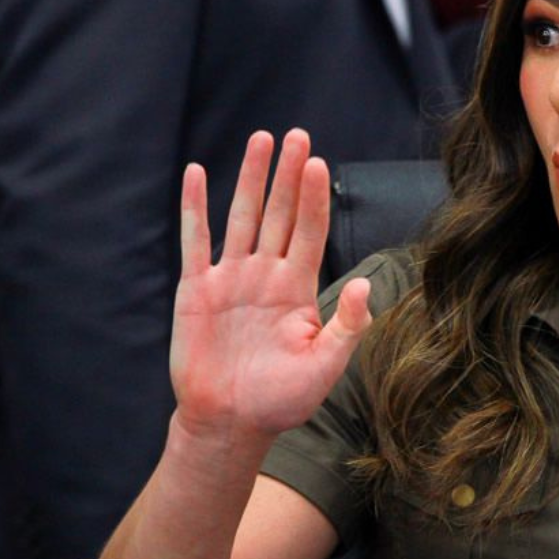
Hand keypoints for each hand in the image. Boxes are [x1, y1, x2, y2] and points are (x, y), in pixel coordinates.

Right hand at [168, 129, 371, 442]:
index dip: (313, 197)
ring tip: (259, 140)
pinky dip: (194, 208)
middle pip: (279, 213)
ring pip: (242, 217)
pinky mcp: (197, 290)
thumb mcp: (325, 366)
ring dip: (249, 178)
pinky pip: (196, 241)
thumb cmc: (281, 400)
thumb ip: (347, 326)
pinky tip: (195, 174)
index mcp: (298, 289)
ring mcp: (231, 279)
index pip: (309, 231)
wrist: (230, 424)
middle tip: (296, 134)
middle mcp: (267, 275)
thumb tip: (365, 285)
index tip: (318, 163)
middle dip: (287, 175)